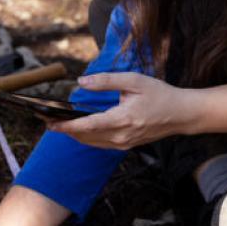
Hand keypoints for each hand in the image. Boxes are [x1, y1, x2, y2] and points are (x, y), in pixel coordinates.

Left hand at [46, 72, 192, 149]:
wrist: (181, 114)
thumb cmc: (159, 94)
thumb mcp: (134, 80)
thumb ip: (106, 81)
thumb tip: (81, 82)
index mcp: (123, 119)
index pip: (88, 125)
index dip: (67, 125)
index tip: (49, 122)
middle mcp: (121, 135)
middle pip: (85, 136)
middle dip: (64, 129)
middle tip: (45, 120)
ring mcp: (124, 143)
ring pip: (91, 142)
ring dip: (73, 134)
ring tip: (56, 124)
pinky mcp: (126, 145)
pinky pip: (100, 144)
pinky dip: (86, 137)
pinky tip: (77, 129)